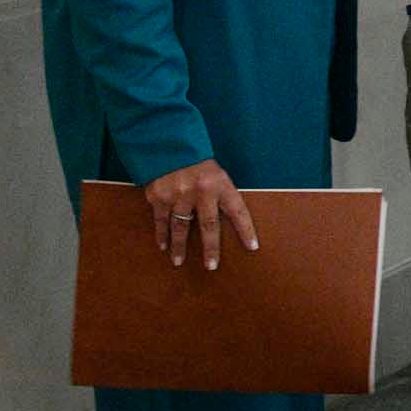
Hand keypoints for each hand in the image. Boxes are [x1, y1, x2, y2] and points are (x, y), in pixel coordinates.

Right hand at [144, 158, 258, 269]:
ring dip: (179, 246)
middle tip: (211, 267)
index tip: (252, 247)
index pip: (237, 210)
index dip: (246, 229)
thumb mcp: (217, 174)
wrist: (168, 144)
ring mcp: (177, 195)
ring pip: (179, 227)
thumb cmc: (198, 163)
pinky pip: (160, 220)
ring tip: (178, 262)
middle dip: (210, 248)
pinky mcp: (158, 196)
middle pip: (208, 225)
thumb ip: (220, 195)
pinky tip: (163, 246)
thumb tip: (226, 221)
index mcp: (220, 184)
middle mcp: (200, 191)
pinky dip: (161, 235)